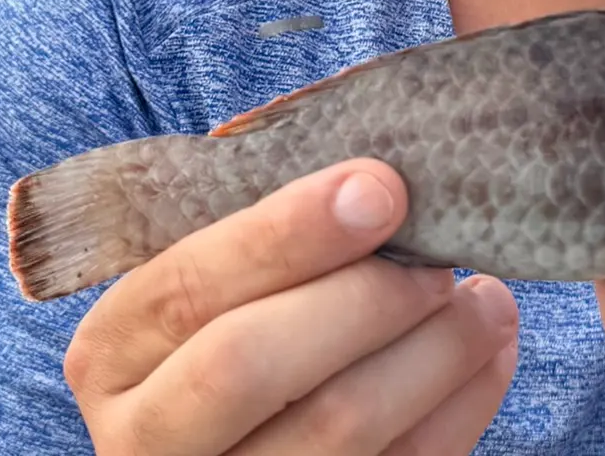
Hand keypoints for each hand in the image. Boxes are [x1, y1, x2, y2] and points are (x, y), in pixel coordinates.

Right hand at [63, 158, 518, 454]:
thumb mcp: (221, 272)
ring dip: (436, 351)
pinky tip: (489, 351)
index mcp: (116, 350)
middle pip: (250, 365)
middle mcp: (145, 441)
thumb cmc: (244, 315)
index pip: (190, 287)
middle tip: (440, 259)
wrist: (237, 434)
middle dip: (365, 297)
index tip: (382, 188)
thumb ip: (272, 229)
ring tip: (486, 298)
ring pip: (338, 429)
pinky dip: (460, 406)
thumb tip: (374, 174)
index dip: (290, 233)